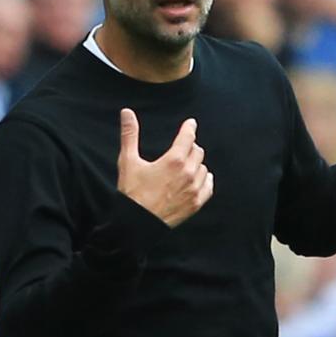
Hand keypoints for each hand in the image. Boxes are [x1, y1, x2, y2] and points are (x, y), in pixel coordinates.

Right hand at [117, 109, 213, 227]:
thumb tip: (127, 112)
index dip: (189, 128)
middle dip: (190, 147)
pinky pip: (209, 185)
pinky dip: (204, 180)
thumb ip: (130, 135)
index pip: (188, 137)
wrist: (137, 224)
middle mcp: (188, 173)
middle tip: (182, 148)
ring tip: (185, 166)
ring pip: (204, 168)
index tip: (191, 124)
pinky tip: (198, 179)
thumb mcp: (128, 161)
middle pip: (197, 151)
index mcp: (174, 161)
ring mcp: (194, 189)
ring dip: (196, 164)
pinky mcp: (196, 203)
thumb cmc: (132, 192)